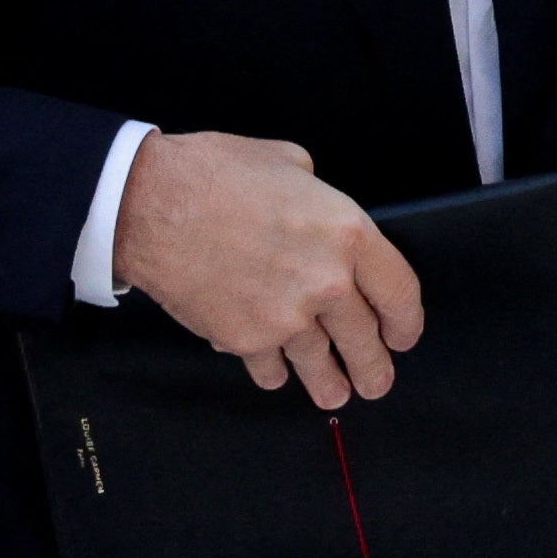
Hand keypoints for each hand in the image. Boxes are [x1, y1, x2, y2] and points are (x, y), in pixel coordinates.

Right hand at [109, 132, 421, 408]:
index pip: (399, 293)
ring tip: (336, 394)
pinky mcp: (246, 340)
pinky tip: (277, 373)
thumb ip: (318, 197)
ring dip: (331, 384)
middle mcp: (327, 283)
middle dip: (375, 367)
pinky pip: (270, 368)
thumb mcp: (288, 163)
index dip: (405, 321)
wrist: (150, 205)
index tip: (402, 335)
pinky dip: (273, 372)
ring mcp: (286, 318)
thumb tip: (317, 210)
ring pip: (322, 366)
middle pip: (366, 340)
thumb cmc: (213, 176)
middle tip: (376, 380)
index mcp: (348, 235)